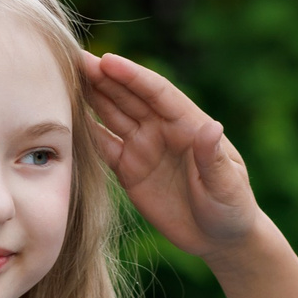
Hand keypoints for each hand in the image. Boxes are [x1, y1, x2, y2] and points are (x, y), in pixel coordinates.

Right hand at [76, 50, 267, 262]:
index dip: (132, 76)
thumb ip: (214, 158)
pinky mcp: (129, 170)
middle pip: (128, 97)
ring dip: (90, 96)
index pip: (157, 92)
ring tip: (64, 78)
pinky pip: (103, 146)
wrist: (219, 238)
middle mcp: (162, 130)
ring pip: (112, 115)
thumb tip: (212, 126)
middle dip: (102, 77)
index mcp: (188, 124)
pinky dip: (85, 132)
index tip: (108, 61)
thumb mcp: (228, 185)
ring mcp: (143, 148)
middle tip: (74, 58)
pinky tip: (66, 118)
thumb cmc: (232, 208)